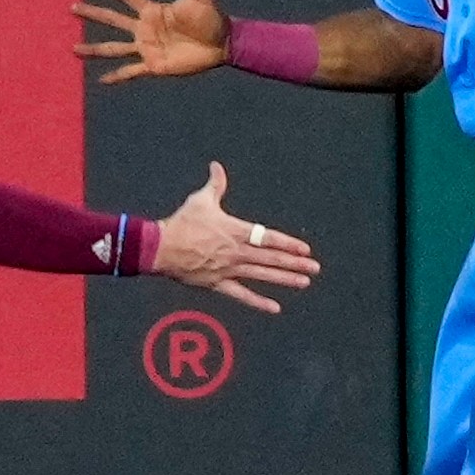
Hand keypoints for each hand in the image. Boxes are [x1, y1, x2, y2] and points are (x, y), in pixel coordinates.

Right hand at [72, 0, 230, 84]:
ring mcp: (146, 47)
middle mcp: (144, 29)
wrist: (219, 44)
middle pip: (112, 20)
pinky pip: (130, 71)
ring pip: (113, 48)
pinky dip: (116, 76)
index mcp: (152, 11)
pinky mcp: (153, 66)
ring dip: (93, 49)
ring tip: (73, 49)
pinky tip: (100, 80)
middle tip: (72, 7)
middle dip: (92, 13)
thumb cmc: (210, 18)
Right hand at [153, 162, 320, 313]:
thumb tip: (216, 166)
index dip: (288, 244)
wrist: (160, 247)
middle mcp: (236, 251)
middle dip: (295, 263)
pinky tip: (275, 308)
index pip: (269, 238)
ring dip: (284, 279)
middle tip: (314, 268)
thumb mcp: (200, 200)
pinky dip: (258, 302)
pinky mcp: (217, 283)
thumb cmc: (181, 222)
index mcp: (235, 231)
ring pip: (262, 275)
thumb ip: (215, 184)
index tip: (305, 249)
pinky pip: (241, 295)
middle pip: (271, 258)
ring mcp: (228, 269)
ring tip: (304, 283)